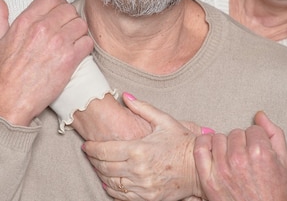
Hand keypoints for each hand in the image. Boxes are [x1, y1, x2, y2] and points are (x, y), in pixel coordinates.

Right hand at [0, 0, 92, 125]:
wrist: (10, 100)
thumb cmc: (3, 73)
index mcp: (26, 21)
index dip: (58, 5)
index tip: (58, 16)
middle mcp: (43, 28)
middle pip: (69, 10)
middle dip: (69, 19)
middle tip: (66, 31)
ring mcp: (58, 43)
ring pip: (81, 24)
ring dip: (79, 32)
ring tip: (72, 42)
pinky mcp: (69, 59)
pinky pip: (87, 42)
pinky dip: (85, 47)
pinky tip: (77, 53)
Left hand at [82, 93, 201, 200]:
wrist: (199, 167)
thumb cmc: (182, 143)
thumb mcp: (164, 120)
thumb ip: (142, 108)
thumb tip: (125, 96)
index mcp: (139, 149)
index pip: (105, 150)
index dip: (92, 148)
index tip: (87, 145)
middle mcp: (138, 170)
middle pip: (104, 167)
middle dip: (93, 160)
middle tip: (90, 154)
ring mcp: (142, 186)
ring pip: (111, 182)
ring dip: (101, 174)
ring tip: (98, 166)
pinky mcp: (147, 197)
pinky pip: (122, 196)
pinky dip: (112, 189)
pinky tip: (108, 182)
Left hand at [193, 111, 286, 200]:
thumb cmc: (275, 196)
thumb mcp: (285, 164)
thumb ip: (274, 135)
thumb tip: (261, 116)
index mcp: (260, 153)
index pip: (254, 129)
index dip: (257, 139)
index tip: (257, 148)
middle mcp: (239, 159)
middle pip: (236, 133)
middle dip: (242, 142)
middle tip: (246, 156)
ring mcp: (222, 169)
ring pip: (219, 138)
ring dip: (225, 145)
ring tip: (231, 157)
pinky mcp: (208, 179)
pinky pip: (199, 148)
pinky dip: (203, 144)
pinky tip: (211, 149)